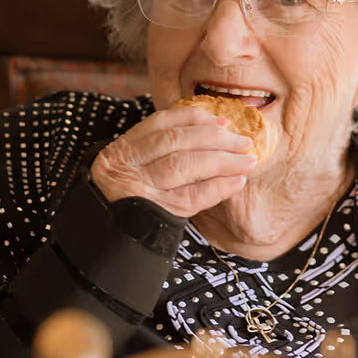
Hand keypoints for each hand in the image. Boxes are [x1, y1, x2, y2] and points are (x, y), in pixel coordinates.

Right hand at [90, 105, 256, 217]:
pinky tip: (236, 182)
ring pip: (183, 165)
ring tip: (246, 161)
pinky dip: (217, 187)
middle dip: (215, 139)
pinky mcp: (152, 213)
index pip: (161, 123)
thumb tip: (217, 132)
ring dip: (222, 160)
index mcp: (122, 149)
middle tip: (244, 143)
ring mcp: (136, 189)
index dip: (194, 118)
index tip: (222, 120)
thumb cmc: (133, 201)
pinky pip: (190, 197)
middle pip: (176, 141)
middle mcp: (125, 165)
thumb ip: (165, 151)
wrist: (110, 239)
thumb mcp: (138, 170)